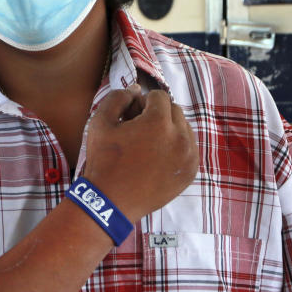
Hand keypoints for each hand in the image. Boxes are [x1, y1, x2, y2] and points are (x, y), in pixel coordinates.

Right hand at [82, 85, 198, 220]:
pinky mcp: (191, 172)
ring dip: (169, 129)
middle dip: (158, 114)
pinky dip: (176, 148)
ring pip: (184, 128)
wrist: (110, 202)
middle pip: (175, 110)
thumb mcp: (100, 122)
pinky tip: (157, 158)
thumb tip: (136, 88)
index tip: (131, 117)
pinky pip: (189, 148)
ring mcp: (189, 156)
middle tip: (138, 130)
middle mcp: (180, 137)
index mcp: (159, 122)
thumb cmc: (104, 160)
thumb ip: (118, 97)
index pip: (159, 96)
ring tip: (148, 145)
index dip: (142, 103)